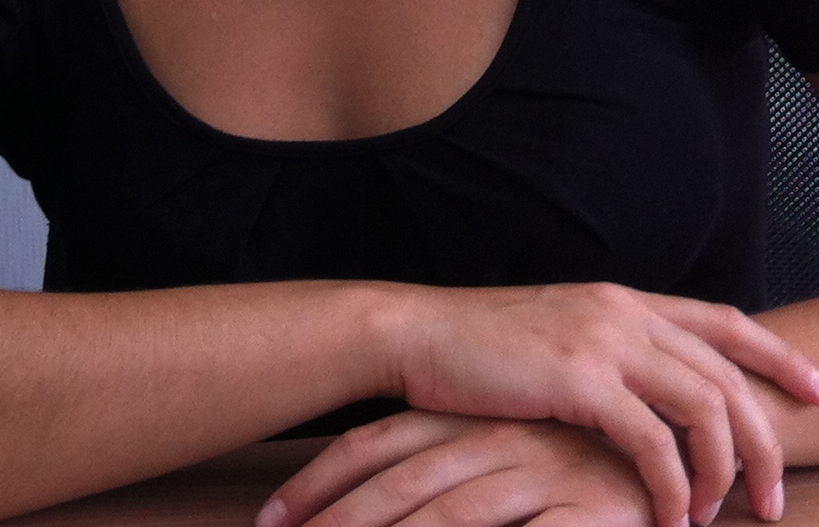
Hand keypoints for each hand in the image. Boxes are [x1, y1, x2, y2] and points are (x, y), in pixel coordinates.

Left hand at [259, 413, 659, 526]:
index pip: (369, 449)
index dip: (316, 483)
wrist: (670, 433)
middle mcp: (488, 443)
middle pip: (397, 486)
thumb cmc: (569, 443)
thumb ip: (438, 466)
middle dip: (339, 521)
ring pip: (452, 516)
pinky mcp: (588, 508)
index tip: (269, 520)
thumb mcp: (495, 441)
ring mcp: (538, 475)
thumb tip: (365, 504)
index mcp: (459, 423)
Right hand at [383, 283, 813, 526]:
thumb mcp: (558, 337)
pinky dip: (672, 486)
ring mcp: (600, 340)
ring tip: (716, 516)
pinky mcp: (577, 378)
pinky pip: (653, 442)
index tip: (816, 395)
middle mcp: (621, 311)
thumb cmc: (478, 348)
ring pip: (704, 406)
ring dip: (723, 471)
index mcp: (620, 300)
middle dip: (761, 443)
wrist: (414, 334)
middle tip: (770, 501)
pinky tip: (668, 518)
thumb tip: (654, 401)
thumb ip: (610, 355)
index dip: (776, 359)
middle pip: (727, 376)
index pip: (723, 320)